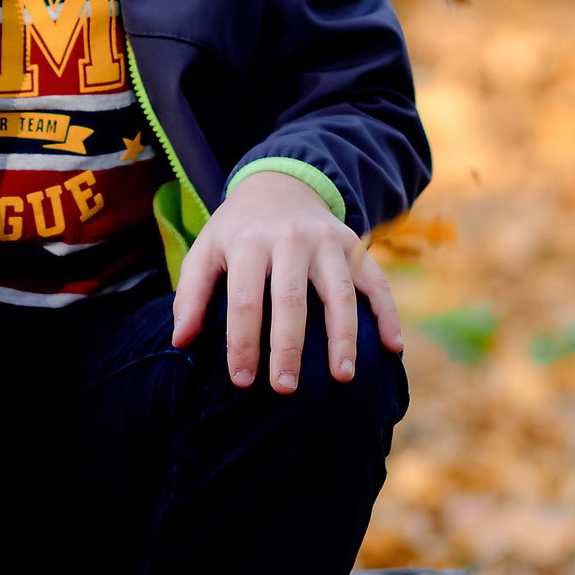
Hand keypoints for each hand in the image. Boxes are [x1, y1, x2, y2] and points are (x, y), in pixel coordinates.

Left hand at [169, 168, 402, 392]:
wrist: (280, 185)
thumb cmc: (238, 231)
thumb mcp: (206, 250)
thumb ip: (190, 294)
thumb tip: (180, 342)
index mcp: (249, 242)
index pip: (245, 300)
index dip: (242, 343)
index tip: (242, 382)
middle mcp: (290, 238)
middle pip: (291, 299)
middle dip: (289, 347)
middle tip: (286, 389)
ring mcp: (327, 241)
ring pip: (338, 292)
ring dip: (343, 336)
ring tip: (343, 376)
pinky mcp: (354, 245)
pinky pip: (376, 281)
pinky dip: (389, 313)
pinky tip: (394, 348)